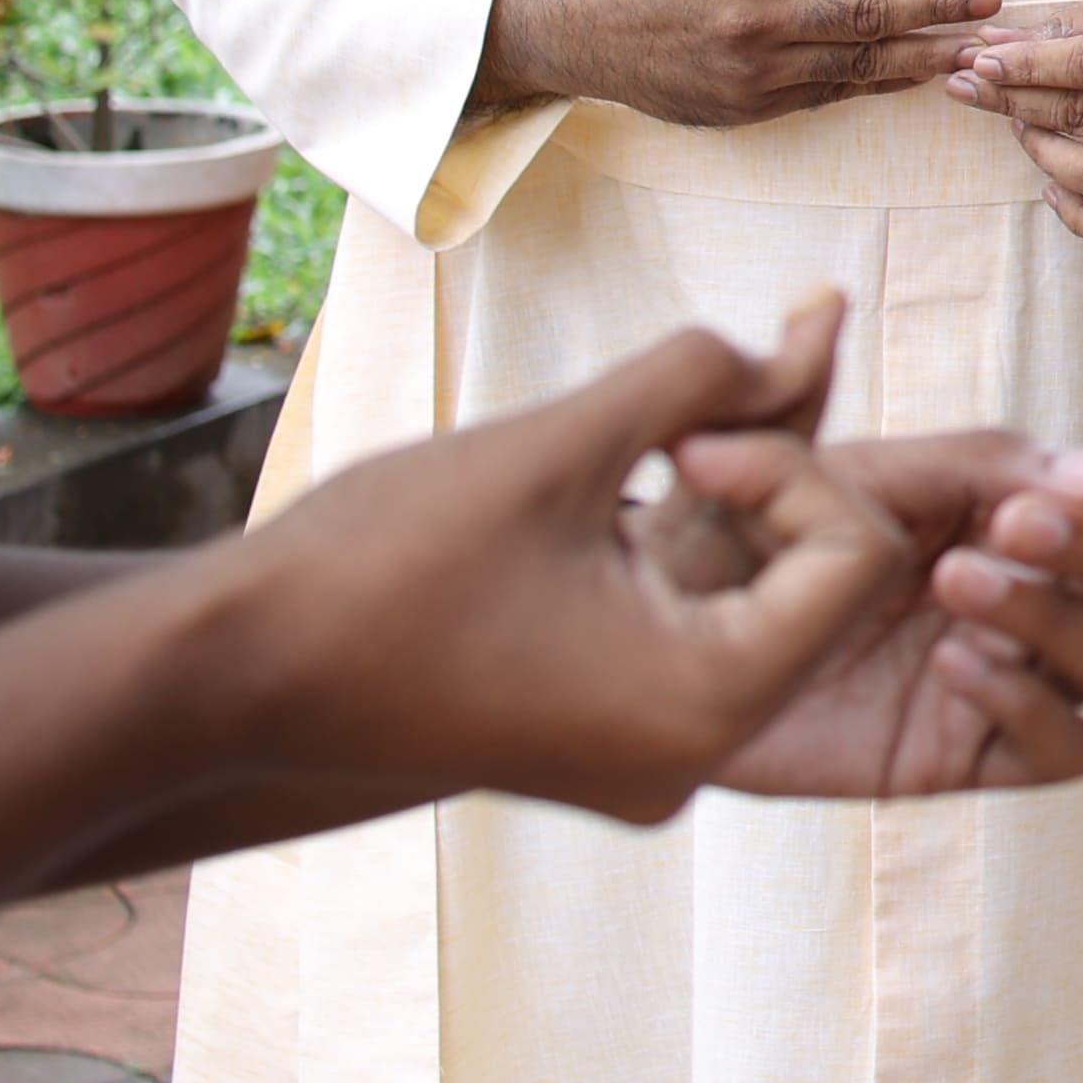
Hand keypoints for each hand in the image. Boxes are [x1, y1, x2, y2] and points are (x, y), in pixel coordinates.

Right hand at [195, 299, 932, 823]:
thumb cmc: (379, 563)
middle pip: (819, 581)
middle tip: (693, 393)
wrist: (227, 672)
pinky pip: (686, 621)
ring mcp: (645, 752)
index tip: (677, 435)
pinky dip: (677, 536)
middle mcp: (692, 753)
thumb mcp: (560, 444)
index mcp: (706, 706)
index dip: (793, 461)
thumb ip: (699, 376)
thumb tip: (810, 330)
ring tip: (671, 407)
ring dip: (727, 491)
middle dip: (774, 467)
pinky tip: (646, 455)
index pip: (856, 558)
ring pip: (751, 593)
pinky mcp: (598, 731)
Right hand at [480, 0, 1004, 126]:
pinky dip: (878, 83)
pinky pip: (829, 94)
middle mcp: (752, 15)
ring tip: (975, 45)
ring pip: (857, 63)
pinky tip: (917, 72)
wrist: (576, 23)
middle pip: (865, 12)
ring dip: (924, 54)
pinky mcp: (746, 105)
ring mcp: (751, 67)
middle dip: (936, 5)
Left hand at [621, 320, 1082, 794]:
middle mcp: (1033, 585)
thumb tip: (823, 302)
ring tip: (953, 592)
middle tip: (1015, 520)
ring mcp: (1011, 672)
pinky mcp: (969, 752)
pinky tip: (953, 667)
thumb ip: (810, 395)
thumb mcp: (774, 463)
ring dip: (1062, 620)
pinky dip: (1031, 709)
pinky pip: (1069, 750)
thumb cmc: (714, 540)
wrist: (648, 653)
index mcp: (1012, 499)